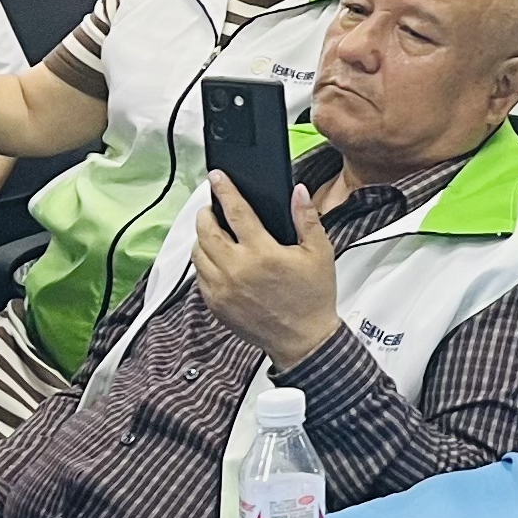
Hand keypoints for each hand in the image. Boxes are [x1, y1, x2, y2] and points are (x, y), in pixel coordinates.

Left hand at [193, 172, 341, 371]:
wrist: (303, 340)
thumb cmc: (312, 297)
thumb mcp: (320, 253)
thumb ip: (306, 218)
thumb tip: (297, 192)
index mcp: (262, 253)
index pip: (235, 211)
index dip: (224, 190)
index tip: (217, 177)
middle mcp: (236, 269)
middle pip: (206, 230)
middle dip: (206, 212)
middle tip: (213, 207)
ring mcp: (222, 288)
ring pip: (197, 253)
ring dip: (202, 237)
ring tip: (214, 232)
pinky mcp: (215, 304)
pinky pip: (198, 276)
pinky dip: (203, 262)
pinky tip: (216, 259)